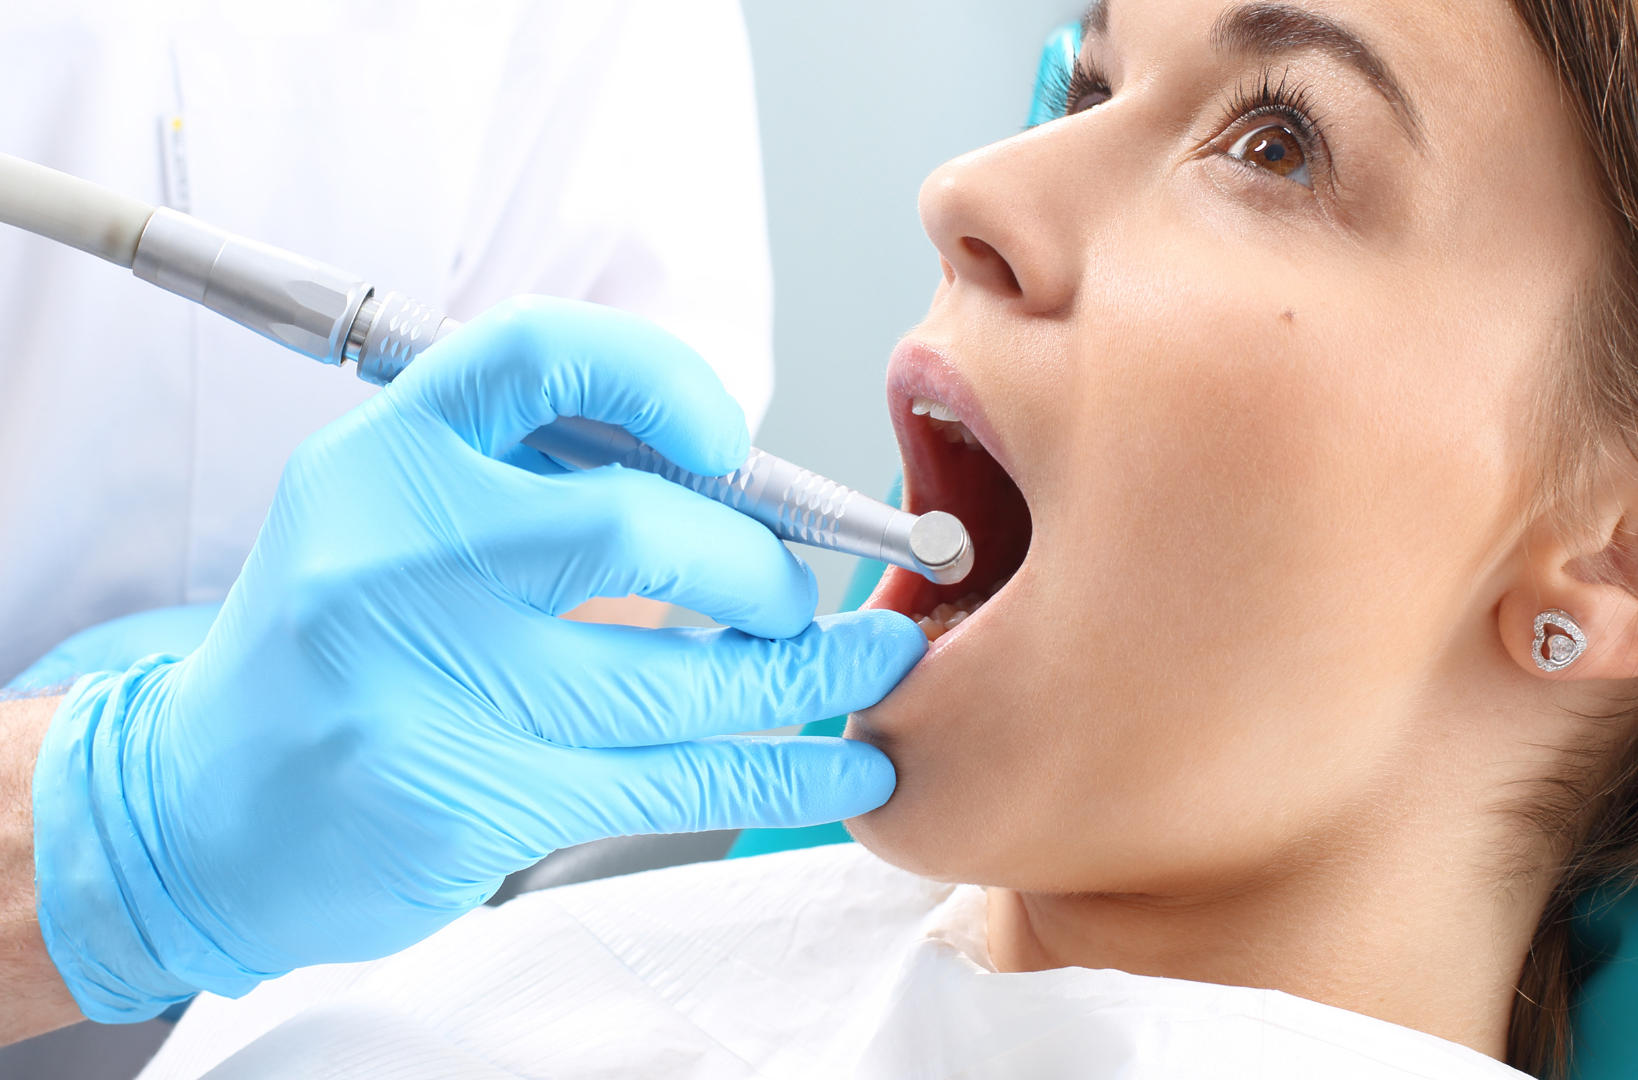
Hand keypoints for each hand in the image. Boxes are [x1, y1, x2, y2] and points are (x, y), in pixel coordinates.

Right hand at [31, 297, 923, 1021]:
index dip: (661, 383)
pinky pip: (668, 781)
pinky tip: (843, 769)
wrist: (198, 811)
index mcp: (384, 456)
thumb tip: (743, 486)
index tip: (733, 443)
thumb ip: (537, 480)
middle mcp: (393, 552)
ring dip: (803, 675)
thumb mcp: (395, 517)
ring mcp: (423, 683)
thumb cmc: (338, 647)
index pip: (537, 358)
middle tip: (800, 600)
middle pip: (636, 530)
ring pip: (672, 677)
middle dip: (758, 570)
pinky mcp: (464, 799)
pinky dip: (780, 771)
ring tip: (871, 668)